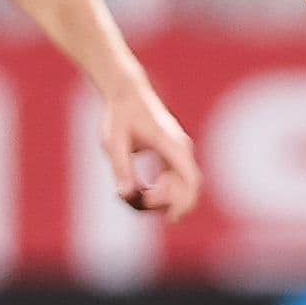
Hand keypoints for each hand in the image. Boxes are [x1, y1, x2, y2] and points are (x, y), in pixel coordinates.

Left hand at [99, 84, 201, 218]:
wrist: (126, 93)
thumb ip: (121, 168)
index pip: (191, 179)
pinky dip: (162, 190)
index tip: (162, 212)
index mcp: (172, 144)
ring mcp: (178, 152)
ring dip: (164, 198)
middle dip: (169, 203)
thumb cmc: (120, 115)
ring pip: (182, 185)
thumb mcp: (114, 142)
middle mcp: (180, 149)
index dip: (184, 202)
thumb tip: (125, 195)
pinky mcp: (171, 155)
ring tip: (138, 196)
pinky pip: (174, 179)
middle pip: (189, 187)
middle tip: (141, 202)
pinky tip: (143, 192)